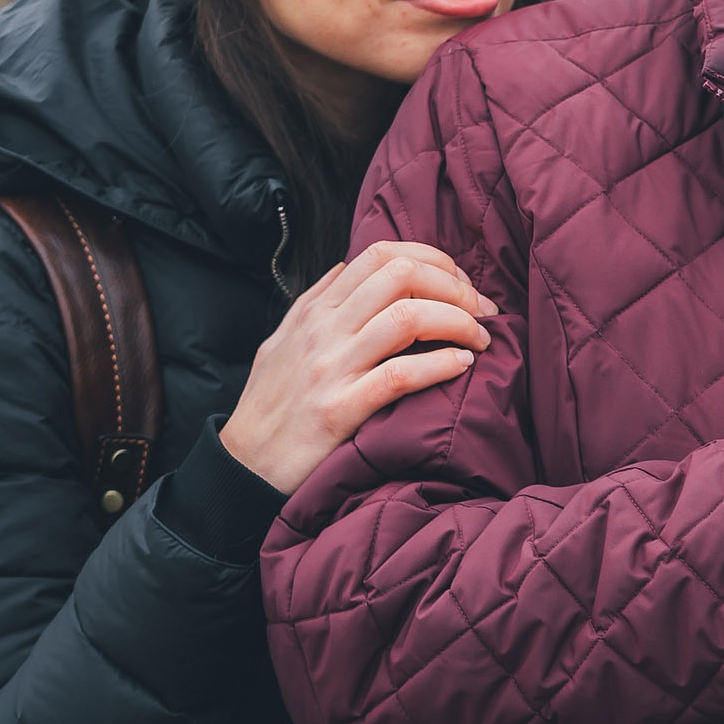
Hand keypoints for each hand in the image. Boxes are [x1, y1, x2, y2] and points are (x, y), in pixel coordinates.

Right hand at [220, 241, 497, 494]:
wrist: (241, 468)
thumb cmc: (269, 405)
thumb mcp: (283, 340)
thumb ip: (316, 301)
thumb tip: (348, 266)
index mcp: (315, 310)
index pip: (381, 254)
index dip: (433, 259)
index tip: (461, 283)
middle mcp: (323, 330)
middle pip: (401, 276)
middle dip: (454, 286)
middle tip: (482, 310)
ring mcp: (330, 369)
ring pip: (407, 318)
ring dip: (458, 322)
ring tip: (479, 339)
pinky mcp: (338, 411)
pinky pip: (400, 375)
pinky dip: (440, 364)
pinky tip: (461, 366)